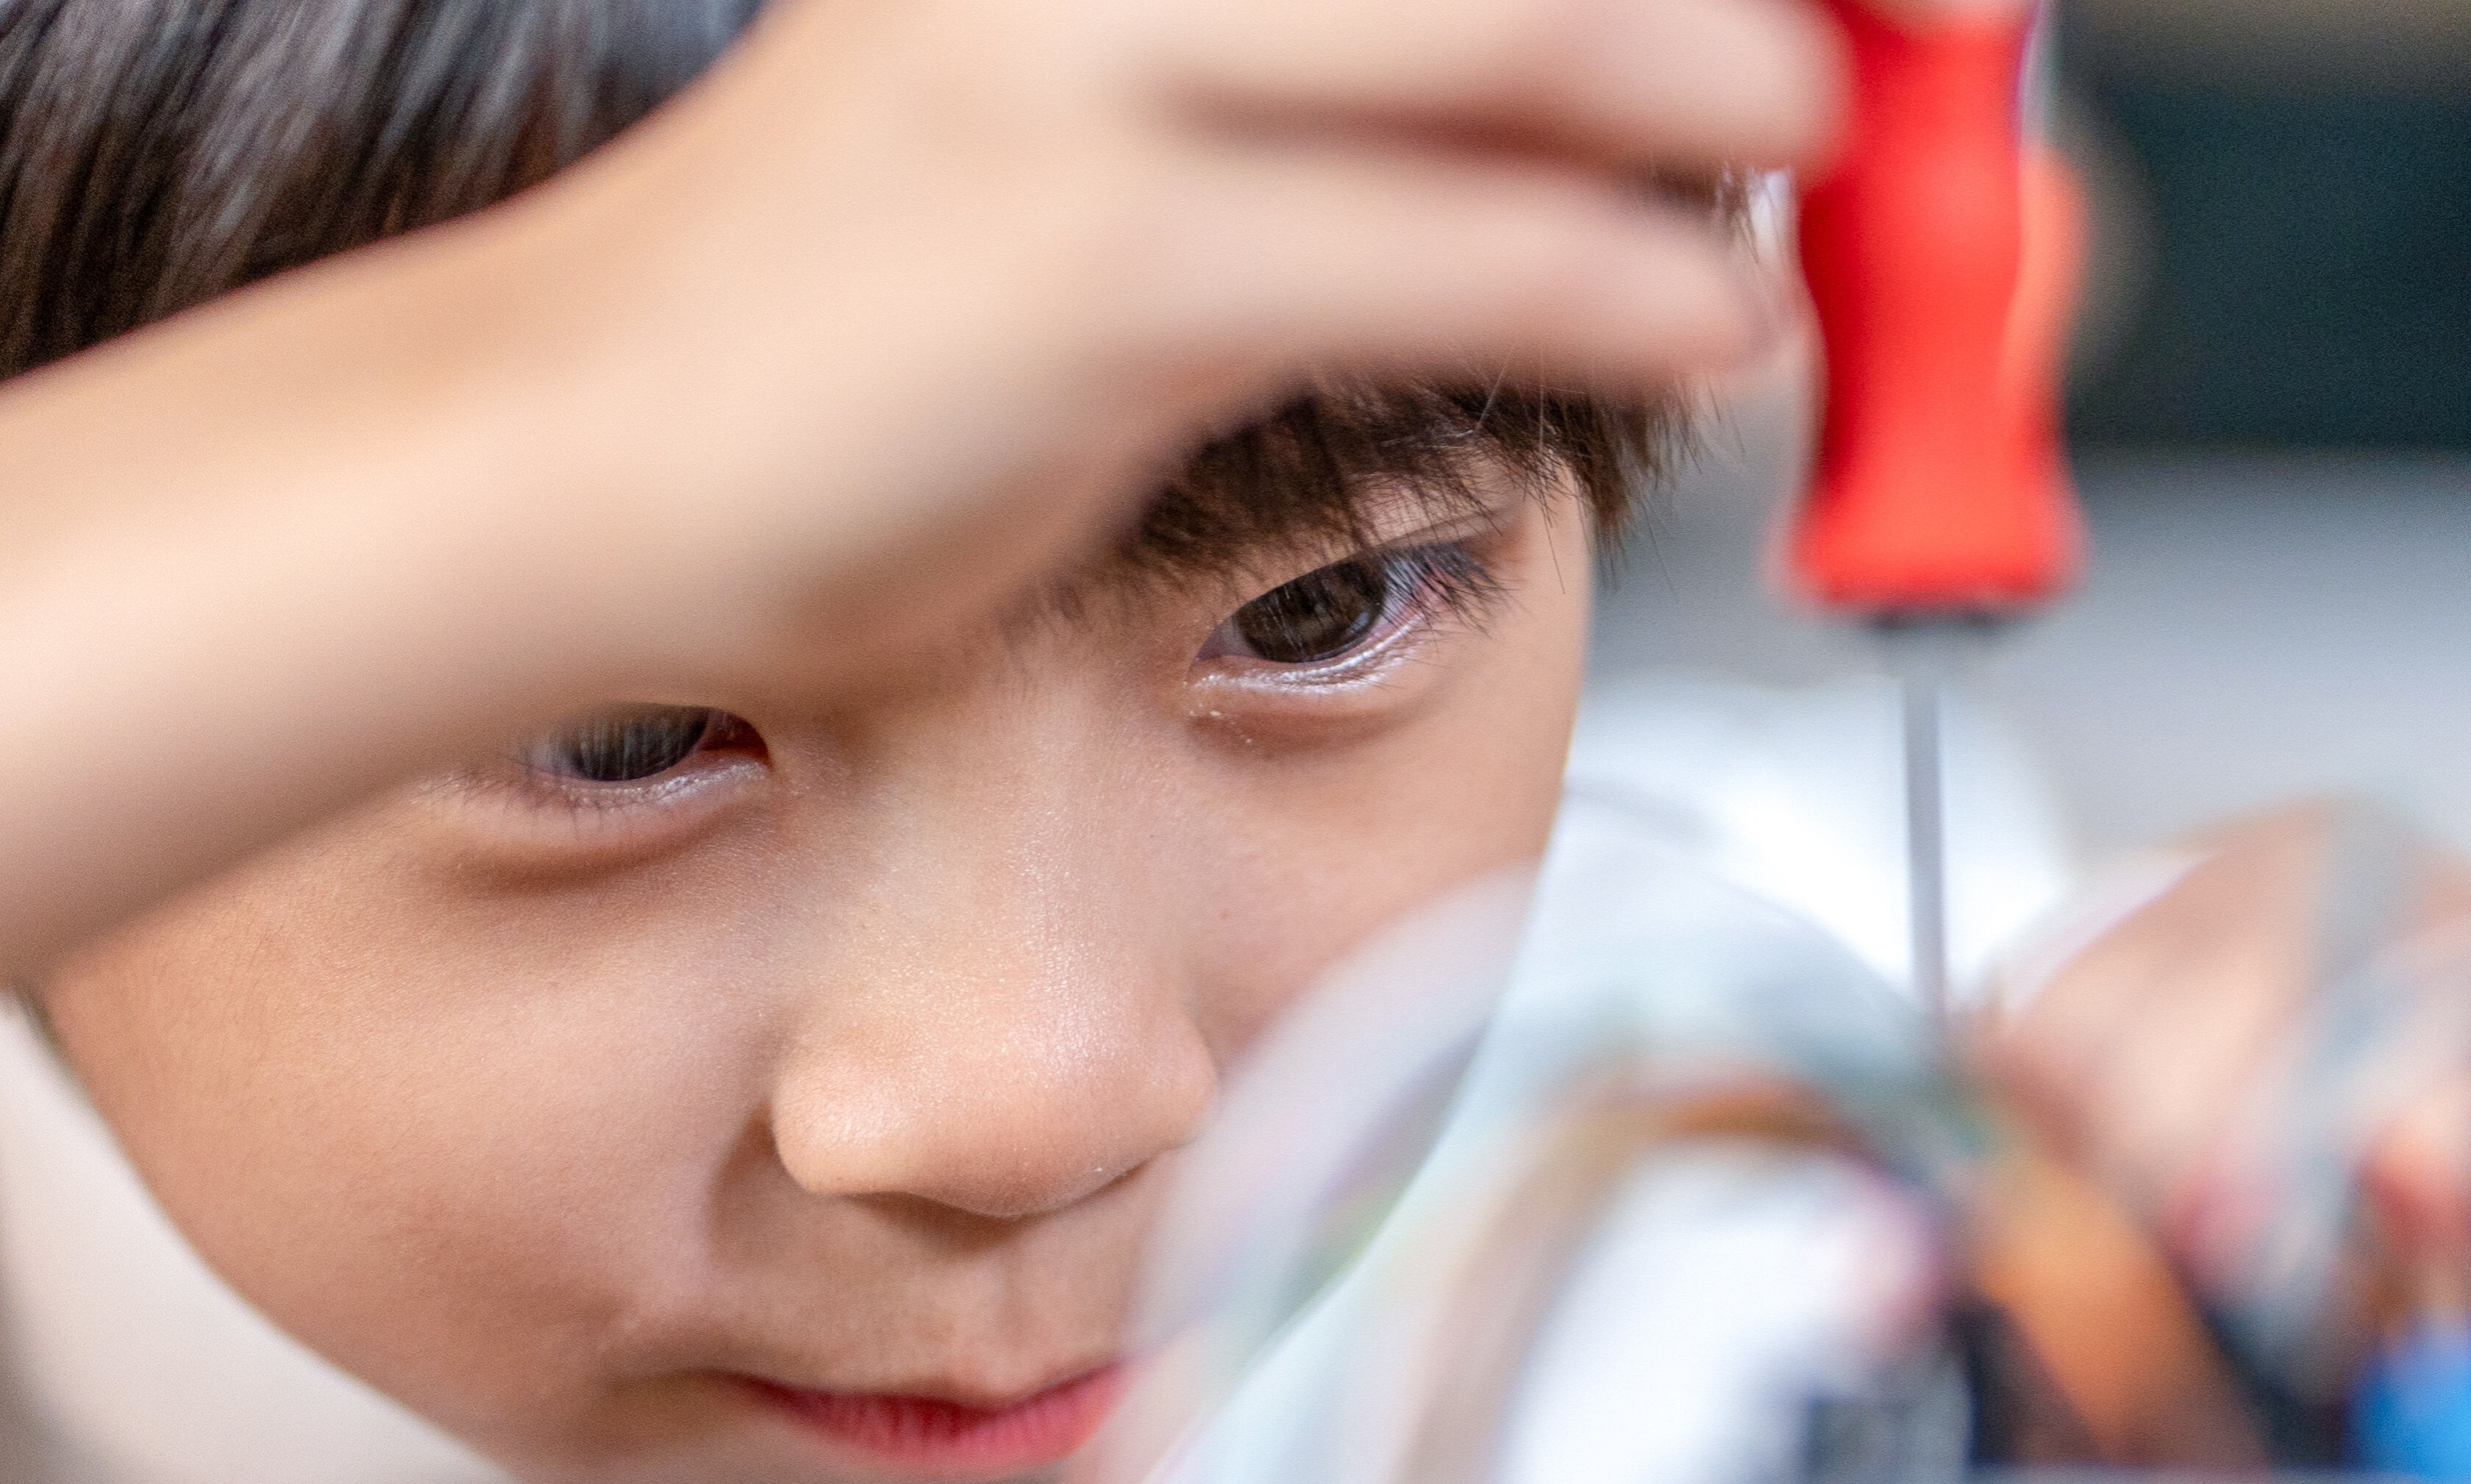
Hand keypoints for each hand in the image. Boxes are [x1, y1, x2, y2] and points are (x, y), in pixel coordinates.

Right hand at [472, 0, 1838, 698]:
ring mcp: (1093, 72)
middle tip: (1898, 31)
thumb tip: (1570, 98)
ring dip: (1727, 93)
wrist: (571, 452)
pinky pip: (1449, 245)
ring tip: (1820, 156)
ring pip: (1520, 22)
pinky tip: (1714, 320)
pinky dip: (1627, 279)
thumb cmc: (844, 313)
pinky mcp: (1104, 262)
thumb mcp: (1073, 109)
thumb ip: (1311, 81)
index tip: (1825, 1)